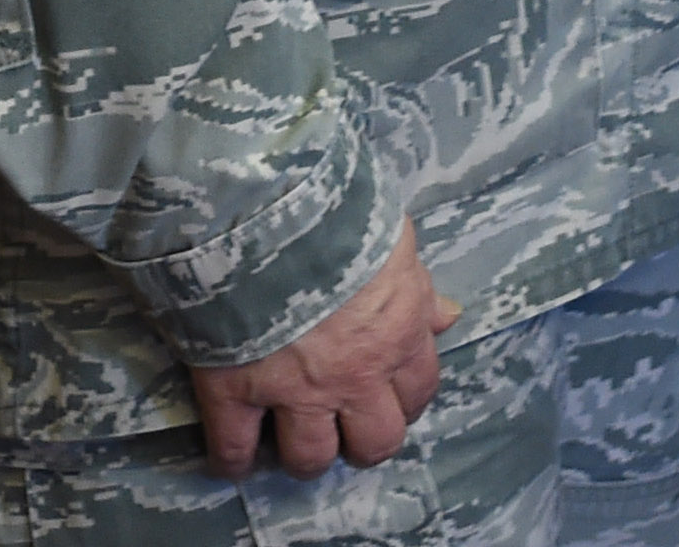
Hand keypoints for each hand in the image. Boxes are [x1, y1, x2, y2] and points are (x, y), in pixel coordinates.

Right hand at [189, 218, 453, 480]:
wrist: (272, 215)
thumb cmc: (340, 219)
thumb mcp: (396, 246)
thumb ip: (419, 291)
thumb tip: (447, 317)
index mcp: (399, 335)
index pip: (420, 390)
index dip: (405, 402)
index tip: (389, 401)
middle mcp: (354, 375)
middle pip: (375, 441)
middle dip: (364, 442)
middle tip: (346, 431)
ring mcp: (294, 389)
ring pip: (311, 456)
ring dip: (307, 456)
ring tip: (293, 445)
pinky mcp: (235, 390)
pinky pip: (233, 447)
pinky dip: (231, 460)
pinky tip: (232, 462)